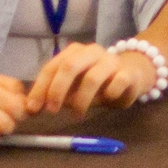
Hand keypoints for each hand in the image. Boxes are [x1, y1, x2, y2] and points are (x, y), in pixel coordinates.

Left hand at [30, 41, 159, 114]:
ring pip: (92, 77)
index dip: (41, 87)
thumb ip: (57, 92)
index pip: (53, 66)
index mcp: (75, 52)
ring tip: (77, 115)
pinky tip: (107, 100)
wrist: (134, 72)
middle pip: (70, 65)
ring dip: (81, 100)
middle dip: (57, 89)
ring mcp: (111, 61)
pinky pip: (118, 82)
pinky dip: (109, 94)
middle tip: (52, 111)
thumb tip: (35, 107)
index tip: (33, 108)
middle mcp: (92, 52)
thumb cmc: (97, 81)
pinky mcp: (129, 73)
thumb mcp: (74, 86)